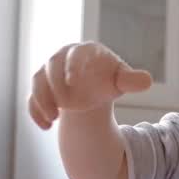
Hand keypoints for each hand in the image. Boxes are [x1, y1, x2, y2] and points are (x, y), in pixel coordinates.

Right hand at [28, 42, 151, 129]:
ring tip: (53, 119)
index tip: (72, 80)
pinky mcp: (40, 89)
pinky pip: (31, 98)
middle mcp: (62, 58)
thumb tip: (147, 81)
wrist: (91, 88)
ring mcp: (48, 73)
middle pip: (51, 66)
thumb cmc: (108, 79)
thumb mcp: (121, 80)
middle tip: (64, 105)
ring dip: (42, 99)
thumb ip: (131, 80)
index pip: (75, 53)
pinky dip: (35, 111)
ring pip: (37, 81)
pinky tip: (45, 126)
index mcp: (83, 51)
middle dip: (55, 85)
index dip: (72, 65)